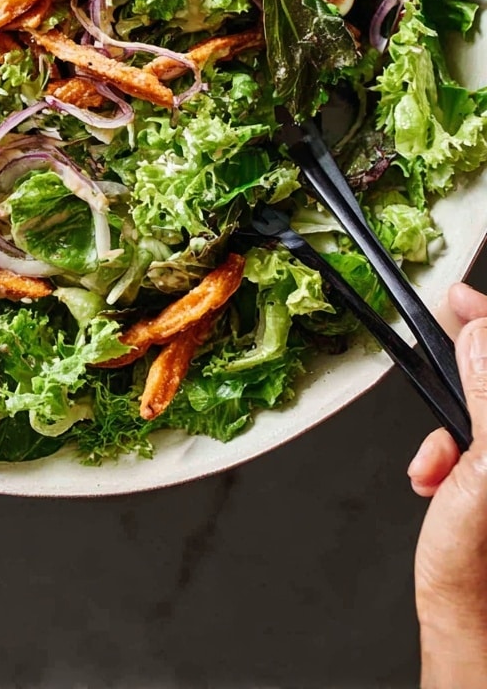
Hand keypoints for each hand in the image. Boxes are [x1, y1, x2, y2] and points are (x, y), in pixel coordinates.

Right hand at [409, 282, 486, 688]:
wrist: (471, 618)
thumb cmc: (481, 561)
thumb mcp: (486, 467)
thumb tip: (480, 337)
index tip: (462, 299)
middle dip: (461, 381)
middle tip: (440, 347)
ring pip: (477, 410)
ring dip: (446, 427)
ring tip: (436, 460)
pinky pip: (465, 440)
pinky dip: (442, 452)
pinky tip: (435, 477)